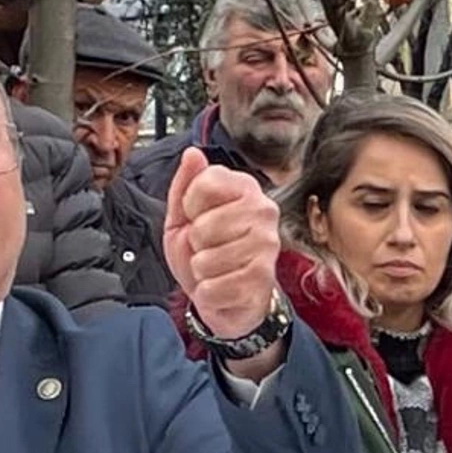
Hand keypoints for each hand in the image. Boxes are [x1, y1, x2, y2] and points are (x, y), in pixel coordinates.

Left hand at [165, 148, 280, 338]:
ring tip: (217, 267)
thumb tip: (193, 154)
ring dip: (202, 270)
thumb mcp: (183, 216)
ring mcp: (267, 245)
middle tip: (209, 248)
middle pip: (203, 226)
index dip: (189, 207)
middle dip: (196, 244)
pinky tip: (224, 286)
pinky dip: (209, 292)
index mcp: (244, 189)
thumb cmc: (207, 253)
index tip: (197, 217)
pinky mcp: (264, 277)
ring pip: (206, 259)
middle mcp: (263, 212)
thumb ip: (185, 184)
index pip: (203, 184)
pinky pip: (213, 286)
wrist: (227, 298)